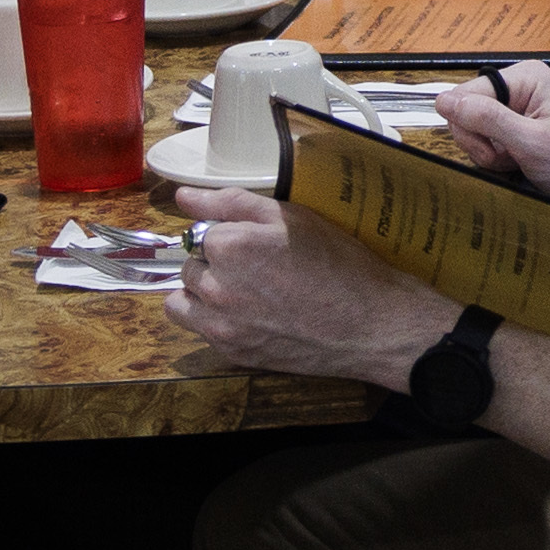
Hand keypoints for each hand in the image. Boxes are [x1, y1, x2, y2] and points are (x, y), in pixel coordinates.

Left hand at [175, 191, 457, 391]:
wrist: (368, 322)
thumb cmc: (337, 263)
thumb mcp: (291, 217)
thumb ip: (231, 203)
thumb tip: (183, 196)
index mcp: (229, 247)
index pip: (197, 234)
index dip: (225, 234)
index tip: (252, 242)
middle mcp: (216, 288)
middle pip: (188, 268)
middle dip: (212, 264)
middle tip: (255, 267)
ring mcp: (221, 325)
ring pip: (181, 304)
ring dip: (202, 295)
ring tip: (242, 293)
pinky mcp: (232, 353)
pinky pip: (202, 332)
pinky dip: (217, 322)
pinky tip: (252, 317)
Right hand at [438, 62, 549, 226]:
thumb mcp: (531, 142)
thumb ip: (487, 119)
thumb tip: (445, 101)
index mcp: (526, 77)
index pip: (466, 94)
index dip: (472, 127)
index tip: (498, 146)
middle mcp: (519, 89)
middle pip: (466, 114)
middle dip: (483, 144)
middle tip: (513, 157)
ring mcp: (516, 112)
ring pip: (472, 134)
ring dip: (490, 156)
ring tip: (520, 162)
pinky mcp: (515, 133)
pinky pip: (484, 147)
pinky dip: (497, 162)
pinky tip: (519, 166)